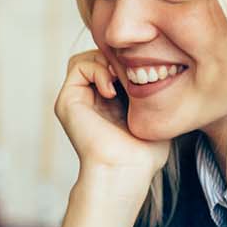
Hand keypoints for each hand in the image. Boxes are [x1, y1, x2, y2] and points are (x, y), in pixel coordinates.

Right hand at [52, 50, 171, 184]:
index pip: (113, 65)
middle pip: (99, 57)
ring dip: (107, 61)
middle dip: (118, 58)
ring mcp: (77, 99)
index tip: (146, 72)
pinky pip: (78, 66)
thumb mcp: (154, 117)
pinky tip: (112, 90)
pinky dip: (97, 69)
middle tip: (134, 73)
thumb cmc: (143, 153)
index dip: (128, 61)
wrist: (124, 169)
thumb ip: (153, 94)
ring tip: (121, 81)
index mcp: (108, 103)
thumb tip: (159, 68)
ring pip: (87, 58)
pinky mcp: (67, 100)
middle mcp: (90, 99)